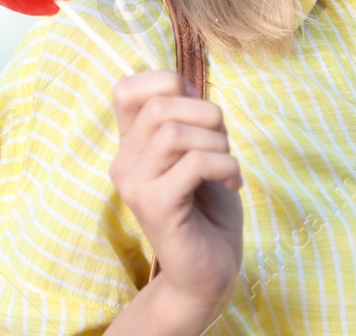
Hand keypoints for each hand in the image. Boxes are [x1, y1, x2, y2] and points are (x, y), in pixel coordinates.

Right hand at [109, 69, 243, 317]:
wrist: (209, 272)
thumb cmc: (208, 209)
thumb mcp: (201, 150)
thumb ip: (188, 119)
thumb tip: (185, 84)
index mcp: (132, 145)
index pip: (126, 89)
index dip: (167, 82)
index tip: (199, 114)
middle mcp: (123, 163)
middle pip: (158, 105)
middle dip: (206, 115)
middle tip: (223, 145)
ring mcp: (134, 186)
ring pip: (174, 133)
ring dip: (217, 145)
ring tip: (227, 168)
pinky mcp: (154, 207)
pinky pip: (193, 163)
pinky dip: (225, 167)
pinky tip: (232, 185)